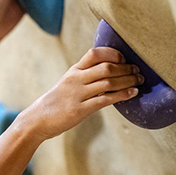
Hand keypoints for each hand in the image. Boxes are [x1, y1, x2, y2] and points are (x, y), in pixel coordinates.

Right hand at [18, 47, 143, 140]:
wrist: (36, 120)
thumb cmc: (55, 103)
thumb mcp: (67, 84)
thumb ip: (85, 77)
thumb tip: (110, 73)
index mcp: (73, 71)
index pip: (95, 53)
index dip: (113, 54)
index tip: (124, 60)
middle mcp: (76, 80)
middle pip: (107, 67)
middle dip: (127, 69)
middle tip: (138, 71)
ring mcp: (77, 95)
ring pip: (109, 82)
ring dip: (128, 81)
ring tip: (139, 82)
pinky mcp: (80, 110)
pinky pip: (105, 99)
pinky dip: (122, 95)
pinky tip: (132, 94)